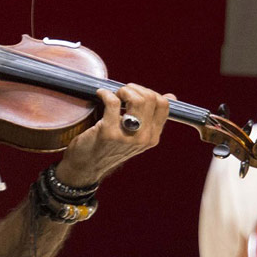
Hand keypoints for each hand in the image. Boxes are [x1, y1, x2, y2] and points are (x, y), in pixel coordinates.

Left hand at [55, 84, 172, 187]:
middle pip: (150, 98)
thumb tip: (170, 97)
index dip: (149, 92)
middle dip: (134, 89)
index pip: (164, 105)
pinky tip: (101, 95)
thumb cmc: (109, 147)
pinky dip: (105, 93)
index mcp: (153, 137)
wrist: (86, 166)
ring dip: (123, 91)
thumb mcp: (135, 136)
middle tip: (121, 94)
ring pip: (136, 99)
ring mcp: (128, 136)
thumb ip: (151, 118)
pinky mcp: (109, 133)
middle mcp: (144, 138)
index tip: (135, 94)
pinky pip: (113, 102)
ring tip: (114, 95)